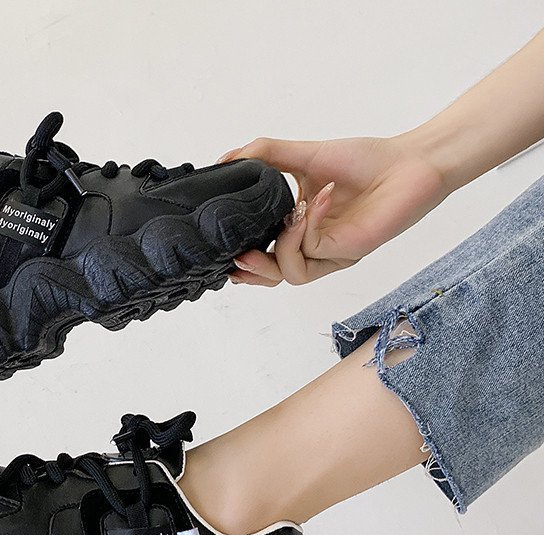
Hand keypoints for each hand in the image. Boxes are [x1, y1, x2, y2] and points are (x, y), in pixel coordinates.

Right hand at [219, 134, 449, 285]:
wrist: (411, 162)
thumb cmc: (366, 160)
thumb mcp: (304, 154)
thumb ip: (264, 155)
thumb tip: (224, 160)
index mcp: (300, 229)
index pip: (266, 256)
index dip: (245, 264)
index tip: (226, 255)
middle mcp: (314, 246)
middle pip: (274, 278)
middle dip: (254, 271)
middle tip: (241, 256)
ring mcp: (330, 252)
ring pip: (291, 273)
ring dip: (282, 246)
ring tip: (289, 215)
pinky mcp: (346, 251)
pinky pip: (312, 250)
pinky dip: (307, 225)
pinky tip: (318, 198)